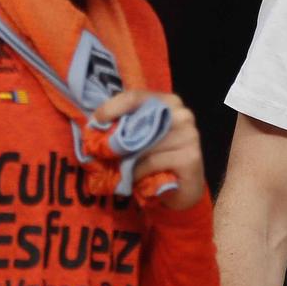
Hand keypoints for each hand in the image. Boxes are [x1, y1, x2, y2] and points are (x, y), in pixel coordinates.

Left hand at [95, 90, 205, 211]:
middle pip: (139, 119)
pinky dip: (138, 172)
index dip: (112, 107)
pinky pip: (152, 162)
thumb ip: (127, 127)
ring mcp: (189, 135)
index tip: (96, 120)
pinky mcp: (189, 157)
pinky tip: (135, 178)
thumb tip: (96, 125)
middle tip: (102, 150)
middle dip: (117, 137)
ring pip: (145, 144)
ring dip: (127, 158)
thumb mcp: (141, 138)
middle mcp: (181, 114)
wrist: (185, 189)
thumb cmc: (159, 160)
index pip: (136, 96)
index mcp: (168, 102)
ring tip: (121, 168)